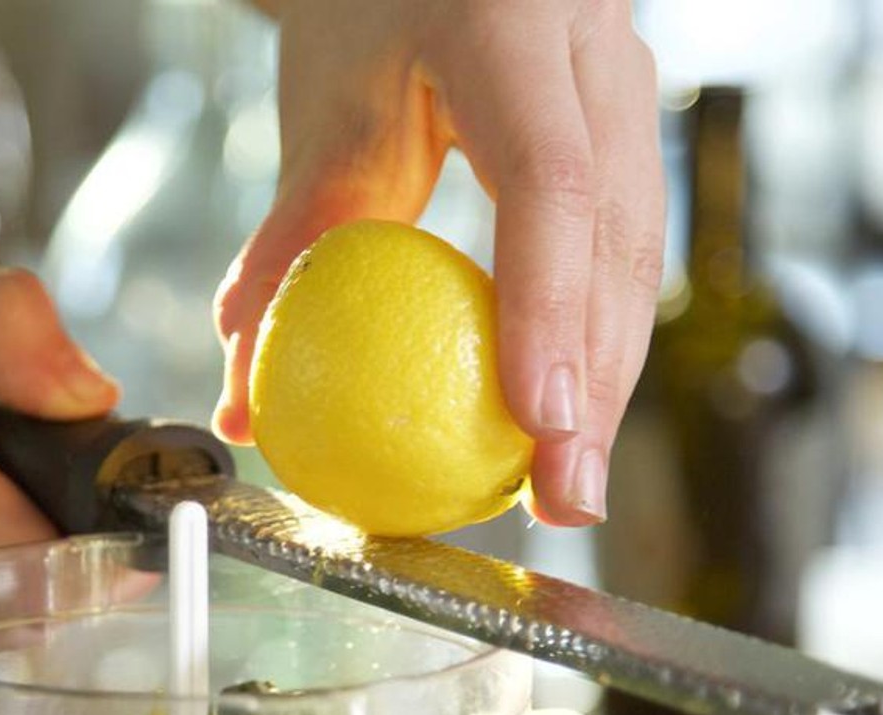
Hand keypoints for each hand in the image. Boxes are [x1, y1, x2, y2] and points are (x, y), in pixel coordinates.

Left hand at [214, 0, 664, 525]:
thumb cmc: (366, 7)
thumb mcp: (322, 110)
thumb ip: (288, 244)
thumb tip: (244, 396)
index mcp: (513, 29)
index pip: (549, 187)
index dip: (547, 314)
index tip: (535, 425)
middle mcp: (595, 53)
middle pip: (617, 240)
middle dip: (598, 385)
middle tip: (564, 497)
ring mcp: (628, 85)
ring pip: (638, 253)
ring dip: (609, 377)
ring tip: (569, 480)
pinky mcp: (630, 126)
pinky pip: (623, 247)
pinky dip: (595, 338)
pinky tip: (566, 412)